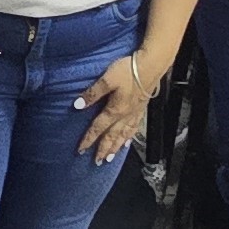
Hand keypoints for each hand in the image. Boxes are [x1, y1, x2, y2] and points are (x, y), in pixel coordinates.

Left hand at [77, 48, 167, 164]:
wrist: (151, 66)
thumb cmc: (128, 71)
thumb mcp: (107, 79)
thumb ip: (93, 93)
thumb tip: (77, 105)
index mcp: (114, 110)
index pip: (98, 128)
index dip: (88, 139)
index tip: (81, 150)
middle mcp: (124, 116)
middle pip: (112, 136)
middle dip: (103, 149)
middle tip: (97, 162)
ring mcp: (134, 114)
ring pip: (123, 136)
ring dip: (115, 147)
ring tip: (110, 158)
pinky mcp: (141, 110)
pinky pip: (134, 129)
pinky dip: (129, 138)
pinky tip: (127, 143)